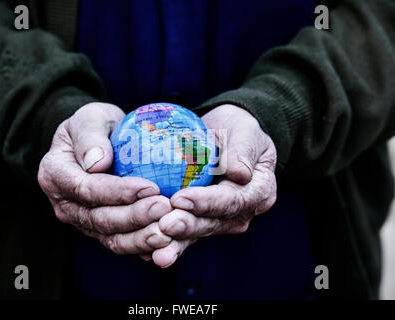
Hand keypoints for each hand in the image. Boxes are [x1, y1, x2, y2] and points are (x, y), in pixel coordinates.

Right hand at [38, 102, 172, 254]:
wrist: (97, 142)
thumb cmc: (95, 126)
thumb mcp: (90, 117)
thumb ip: (90, 135)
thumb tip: (97, 163)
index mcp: (55, 174)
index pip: (86, 189)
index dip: (117, 191)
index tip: (150, 186)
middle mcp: (65, 204)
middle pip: (100, 218)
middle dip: (135, 217)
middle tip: (165, 208)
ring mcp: (82, 220)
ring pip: (111, 237)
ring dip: (141, 237)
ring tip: (169, 231)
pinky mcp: (100, 230)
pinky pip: (121, 242)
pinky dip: (143, 244)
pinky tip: (166, 240)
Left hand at [151, 104, 277, 267]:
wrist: (223, 137)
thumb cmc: (236, 130)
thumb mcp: (246, 131)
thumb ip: (243, 150)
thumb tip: (240, 173)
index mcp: (257, 192)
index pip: (233, 200)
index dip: (207, 202)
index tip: (181, 198)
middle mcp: (240, 212)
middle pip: (213, 223)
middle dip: (187, 227)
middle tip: (164, 225)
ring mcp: (219, 220)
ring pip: (196, 234)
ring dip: (175, 244)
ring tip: (156, 252)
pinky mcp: (199, 221)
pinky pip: (183, 235)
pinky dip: (165, 243)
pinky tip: (147, 252)